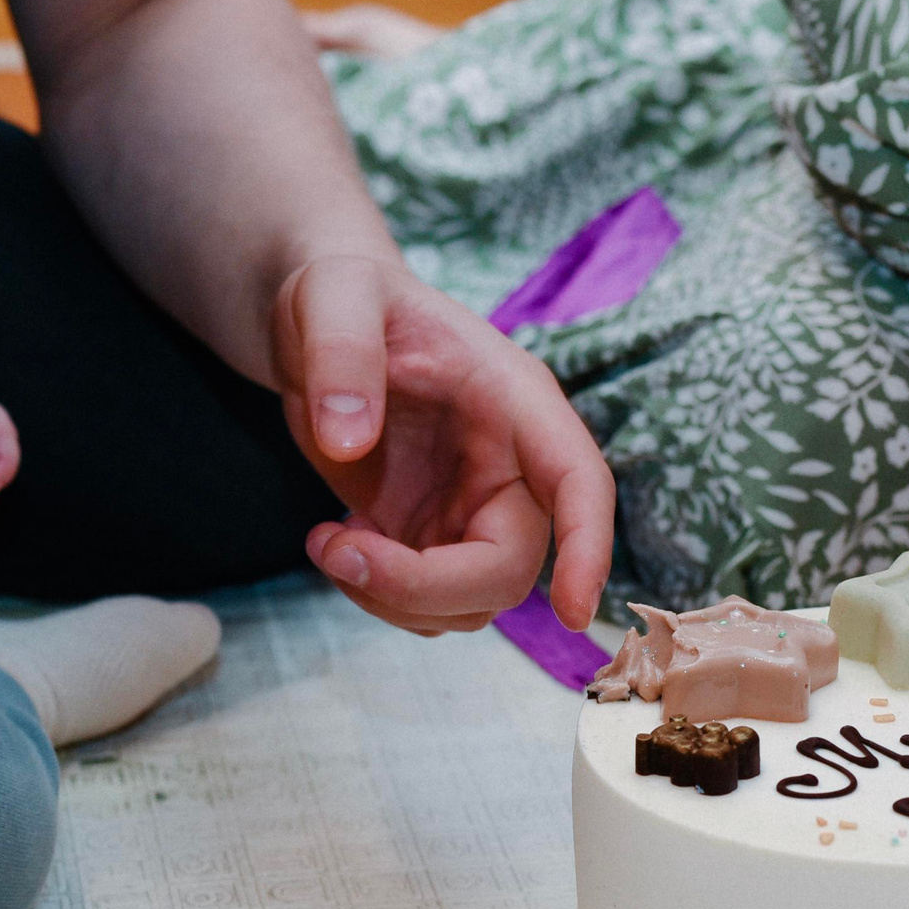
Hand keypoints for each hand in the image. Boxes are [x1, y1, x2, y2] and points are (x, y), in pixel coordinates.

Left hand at [274, 254, 615, 633]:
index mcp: (517, 403)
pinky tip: (337, 541)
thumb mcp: (333, 297)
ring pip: (470, 602)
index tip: (574, 611)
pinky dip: (376, 596)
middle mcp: (512, 468)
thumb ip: (341, 355)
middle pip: (511, 568)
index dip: (588, 546)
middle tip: (333, 551)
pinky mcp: (433, 539)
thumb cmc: (345, 297)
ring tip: (326, 541)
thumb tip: (347, 439)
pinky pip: (426, 603)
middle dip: (425, 587)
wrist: (320, 328)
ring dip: (394, 600)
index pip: (578, 481)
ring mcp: (473, 511)